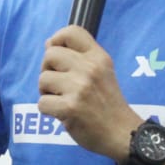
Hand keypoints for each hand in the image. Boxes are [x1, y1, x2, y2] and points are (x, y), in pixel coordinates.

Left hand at [35, 26, 137, 160]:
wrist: (122, 133)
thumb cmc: (108, 103)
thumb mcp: (102, 72)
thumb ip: (78, 57)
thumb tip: (48, 43)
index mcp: (98, 57)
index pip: (71, 31)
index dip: (57, 40)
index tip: (58, 57)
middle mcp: (90, 68)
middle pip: (49, 54)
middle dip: (48, 70)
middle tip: (59, 84)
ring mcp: (80, 87)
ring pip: (43, 79)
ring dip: (47, 92)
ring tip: (62, 99)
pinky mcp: (70, 107)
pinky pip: (42, 103)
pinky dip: (48, 111)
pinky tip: (62, 113)